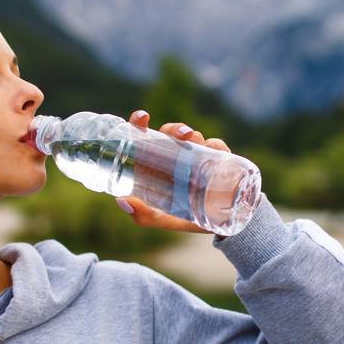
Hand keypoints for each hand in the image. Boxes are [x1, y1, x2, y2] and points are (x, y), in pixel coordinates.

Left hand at [115, 109, 230, 234]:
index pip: (145, 136)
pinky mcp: (219, 158)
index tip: (142, 117)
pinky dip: (216, 146)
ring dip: (196, 137)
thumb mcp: (164, 219)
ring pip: (195, 136)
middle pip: (172, 132)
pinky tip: (217, 153)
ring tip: (199, 146)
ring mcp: (198, 155)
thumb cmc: (186, 219)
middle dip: (176, 129)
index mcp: (158, 164)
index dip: (140, 123)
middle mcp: (177, 156)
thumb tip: (122, 200)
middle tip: (183, 135)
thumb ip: (144, 215)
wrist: (221, 225)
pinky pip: (217, 146)